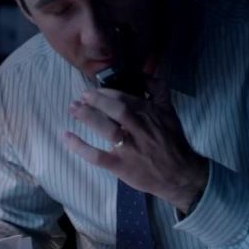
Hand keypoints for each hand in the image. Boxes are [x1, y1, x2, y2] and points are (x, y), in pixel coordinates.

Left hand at [65, 77, 207, 212]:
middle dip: (95, 101)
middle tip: (81, 97)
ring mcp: (130, 148)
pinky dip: (80, 147)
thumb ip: (158, 90)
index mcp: (149, 114)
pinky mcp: (121, 167)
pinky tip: (67, 137)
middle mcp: (139, 129)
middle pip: (115, 110)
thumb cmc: (173, 141)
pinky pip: (98, 157)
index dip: (105, 93)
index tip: (93, 92)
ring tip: (74, 109)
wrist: (181, 174)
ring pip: (107, 130)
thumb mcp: (170, 111)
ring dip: (88, 117)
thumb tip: (144, 73)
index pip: (124, 98)